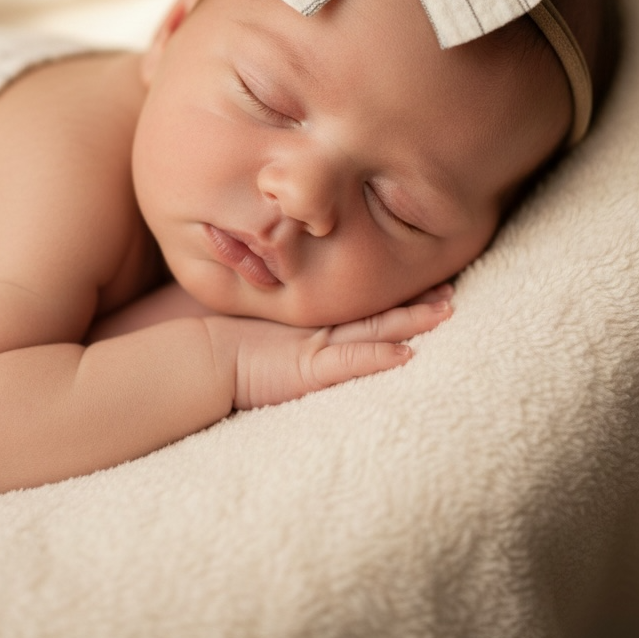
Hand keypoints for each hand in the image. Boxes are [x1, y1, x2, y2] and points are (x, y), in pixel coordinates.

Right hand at [210, 283, 453, 411]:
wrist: (188, 358)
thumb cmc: (206, 334)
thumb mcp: (244, 314)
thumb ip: (263, 291)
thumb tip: (273, 267)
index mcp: (303, 314)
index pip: (356, 299)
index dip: (389, 287)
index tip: (421, 274)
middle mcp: (313, 326)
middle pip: (374, 309)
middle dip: (413, 298)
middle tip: (450, 284)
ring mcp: (312, 346)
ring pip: (373, 330)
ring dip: (410, 321)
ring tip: (446, 310)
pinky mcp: (306, 370)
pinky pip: (349, 363)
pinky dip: (378, 359)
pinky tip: (407, 355)